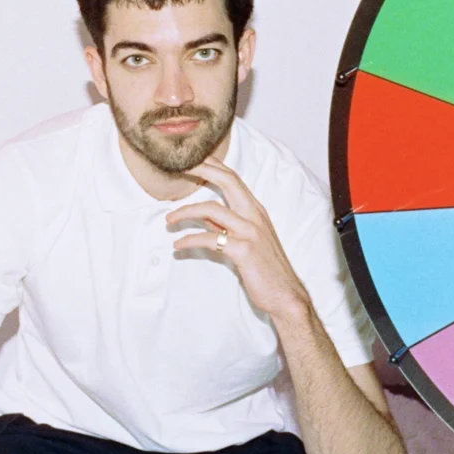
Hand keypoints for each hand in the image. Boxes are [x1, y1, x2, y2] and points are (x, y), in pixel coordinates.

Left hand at [165, 155, 309, 318]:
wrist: (285, 294)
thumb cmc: (265, 268)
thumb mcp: (246, 240)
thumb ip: (225, 225)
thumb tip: (201, 215)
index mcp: (256, 210)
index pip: (234, 179)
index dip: (213, 165)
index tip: (192, 159)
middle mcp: (255, 216)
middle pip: (228, 182)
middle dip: (202, 170)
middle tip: (179, 167)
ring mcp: (250, 232)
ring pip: (212, 209)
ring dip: (185, 212)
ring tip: (168, 220)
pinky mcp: (244, 250)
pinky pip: (210, 239)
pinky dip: (189, 240)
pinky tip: (178, 246)